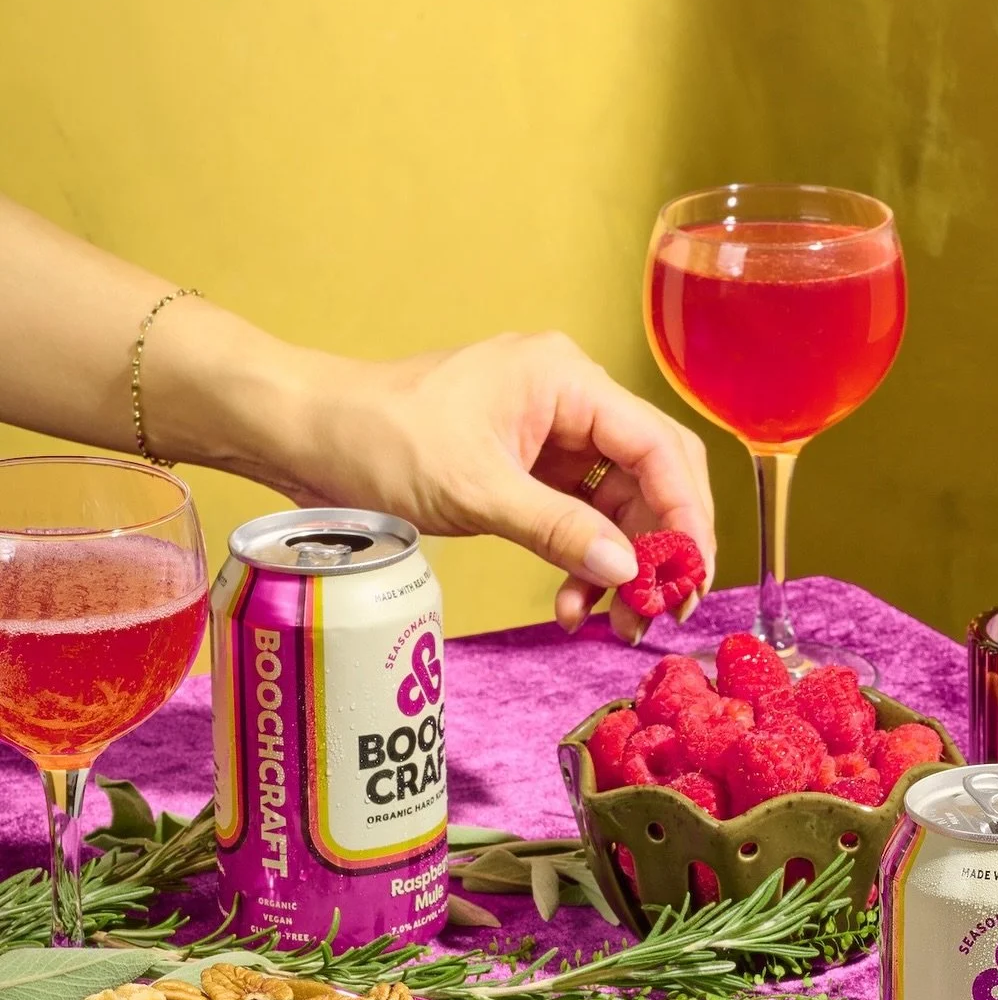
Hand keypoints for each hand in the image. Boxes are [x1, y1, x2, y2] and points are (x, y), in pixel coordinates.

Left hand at [288, 331, 713, 641]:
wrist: (307, 436)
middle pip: (649, 477)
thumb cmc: (378, 439)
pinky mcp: (528, 469)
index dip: (683, 513)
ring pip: (617, 506)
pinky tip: (570, 602)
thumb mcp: (475, 490)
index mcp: (565, 379)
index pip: (657, 445)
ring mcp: (550, 435)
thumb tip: (629, 569)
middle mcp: (569, 399)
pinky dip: (580, 561)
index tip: (689, 575)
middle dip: (656, 546)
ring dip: (617, 565)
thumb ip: (557, 529)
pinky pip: (579, 518)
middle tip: (660, 609)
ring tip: (606, 620)